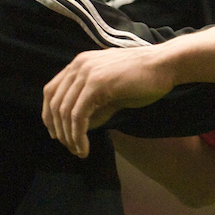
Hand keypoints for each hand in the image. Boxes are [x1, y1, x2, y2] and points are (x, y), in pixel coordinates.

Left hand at [42, 46, 175, 157]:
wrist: (165, 66)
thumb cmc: (143, 79)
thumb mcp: (112, 92)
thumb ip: (94, 106)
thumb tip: (80, 127)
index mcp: (80, 64)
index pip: (51, 91)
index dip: (49, 115)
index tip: (57, 135)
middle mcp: (79, 65)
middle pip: (53, 102)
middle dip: (58, 130)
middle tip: (70, 148)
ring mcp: (86, 72)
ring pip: (64, 111)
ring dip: (69, 136)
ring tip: (79, 151)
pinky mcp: (96, 84)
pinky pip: (78, 115)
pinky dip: (78, 135)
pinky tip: (85, 148)